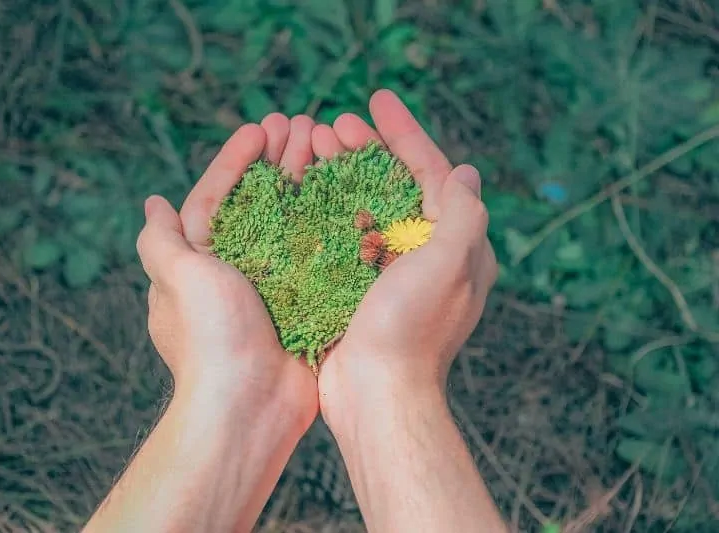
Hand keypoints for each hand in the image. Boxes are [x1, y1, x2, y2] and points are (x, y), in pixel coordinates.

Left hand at [136, 116, 318, 426]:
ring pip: (292, 223)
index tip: (261, 128)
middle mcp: (236, 272)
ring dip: (306, 183)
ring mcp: (273, 287)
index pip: (217, 197)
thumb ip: (162, 241)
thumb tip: (153, 204)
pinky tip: (349, 196)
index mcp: (200, 262)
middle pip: (259, 203)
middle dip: (278, 163)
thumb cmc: (211, 338)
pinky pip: (319, 254)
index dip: (237, 159)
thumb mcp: (178, 279)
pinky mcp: (305, 303)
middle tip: (303, 126)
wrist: (250, 406)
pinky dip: (331, 224)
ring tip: (326, 147)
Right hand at [312, 90, 497, 422]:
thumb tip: (466, 173)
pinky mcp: (362, 288)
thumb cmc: (411, 330)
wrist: (376, 395)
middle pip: (397, 186)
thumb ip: (462, 214)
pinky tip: (306, 193)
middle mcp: (429, 255)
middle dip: (367, 150)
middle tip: (332, 125)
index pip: (434, 173)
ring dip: (342, 175)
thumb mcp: (448, 265)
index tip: (376, 100)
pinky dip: (329, 210)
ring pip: (368, 208)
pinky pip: (347, 237)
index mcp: (457, 246)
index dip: (405, 133)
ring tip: (312, 148)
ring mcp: (393, 272)